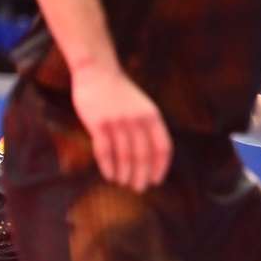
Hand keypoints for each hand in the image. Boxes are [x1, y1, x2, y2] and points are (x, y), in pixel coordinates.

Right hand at [71, 62, 171, 190]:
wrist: (98, 72)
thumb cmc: (120, 92)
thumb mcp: (143, 106)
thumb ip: (149, 126)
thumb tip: (153, 156)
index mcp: (153, 116)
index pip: (163, 148)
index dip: (161, 167)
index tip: (156, 181)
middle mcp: (138, 120)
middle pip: (144, 156)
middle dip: (142, 176)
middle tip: (139, 188)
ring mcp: (118, 122)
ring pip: (125, 156)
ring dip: (125, 174)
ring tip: (123, 182)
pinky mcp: (99, 124)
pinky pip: (105, 152)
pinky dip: (109, 167)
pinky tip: (110, 176)